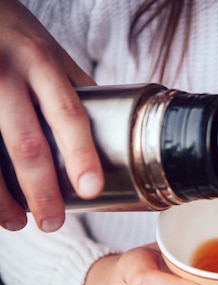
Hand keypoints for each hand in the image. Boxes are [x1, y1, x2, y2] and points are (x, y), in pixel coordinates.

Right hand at [0, 0, 102, 231]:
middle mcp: (6, 74)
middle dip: (41, 189)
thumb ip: (73, 86)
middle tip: (54, 222)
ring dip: (1, 197)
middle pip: (27, 142)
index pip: (68, 113)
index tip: (91, 189)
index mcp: (42, 63)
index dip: (80, 154)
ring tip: (18, 223)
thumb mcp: (49, 51)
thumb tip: (114, 125)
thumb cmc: (14, 36)